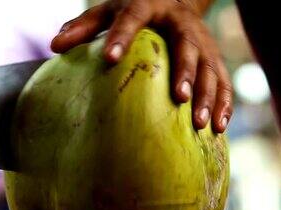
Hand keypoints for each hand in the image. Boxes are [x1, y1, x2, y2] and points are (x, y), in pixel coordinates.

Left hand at [51, 0, 232, 132]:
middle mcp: (181, 23)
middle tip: (179, 97)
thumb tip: (55, 46)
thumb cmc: (134, 10)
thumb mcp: (108, 10)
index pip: (134, 17)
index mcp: (149, 6)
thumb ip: (84, 26)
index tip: (110, 58)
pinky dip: (225, 103)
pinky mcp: (215, 56)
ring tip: (201, 124)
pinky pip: (225, 81)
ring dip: (208, 95)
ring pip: (211, 68)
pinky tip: (219, 127)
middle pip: (187, 47)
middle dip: (185, 72)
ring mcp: (202, 41)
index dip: (122, 36)